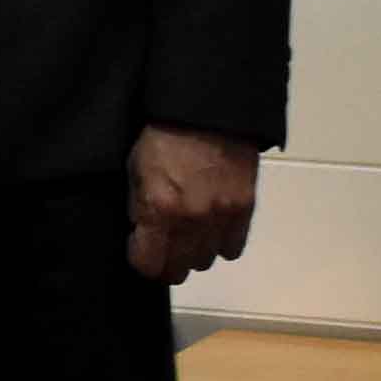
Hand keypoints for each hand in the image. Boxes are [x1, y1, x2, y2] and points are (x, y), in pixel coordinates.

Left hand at [127, 127, 261, 284]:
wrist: (209, 109)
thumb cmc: (165, 134)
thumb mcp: (136, 166)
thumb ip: (138, 205)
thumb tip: (142, 231)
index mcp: (159, 207)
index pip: (148, 264)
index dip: (141, 258)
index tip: (141, 247)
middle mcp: (191, 220)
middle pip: (178, 270)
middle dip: (167, 261)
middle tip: (164, 245)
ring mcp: (221, 216)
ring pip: (205, 262)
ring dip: (195, 252)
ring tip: (190, 232)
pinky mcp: (244, 208)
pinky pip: (232, 248)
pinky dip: (221, 243)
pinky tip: (213, 227)